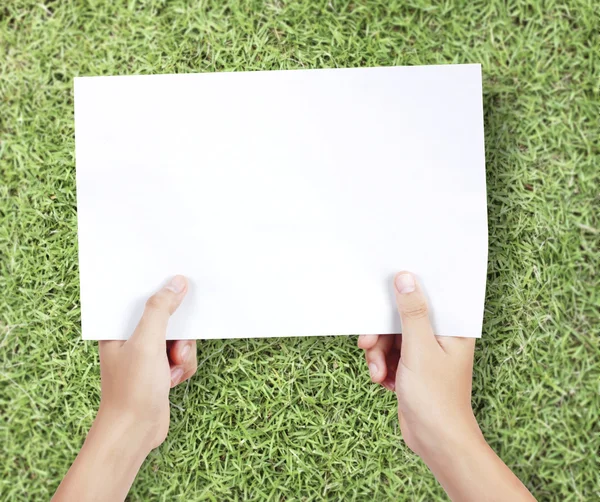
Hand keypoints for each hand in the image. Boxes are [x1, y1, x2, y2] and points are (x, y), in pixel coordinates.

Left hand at [54, 275, 197, 501]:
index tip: (182, 285)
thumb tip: (176, 283)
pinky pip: (183, 356)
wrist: (135, 433)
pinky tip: (171, 381)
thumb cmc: (131, 390)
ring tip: (171, 370)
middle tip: (175, 347)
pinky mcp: (159, 368)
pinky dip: (183, 367)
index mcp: (118, 326)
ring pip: (180, 337)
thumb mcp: (147, 343)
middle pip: (168, 317)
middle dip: (178, 335)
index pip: (142, 296)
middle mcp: (131, 337)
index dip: (163, 291)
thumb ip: (160, 310)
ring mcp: (146, 354)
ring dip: (183, 354)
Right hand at [359, 272, 535, 500]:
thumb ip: (412, 313)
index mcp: (452, 328)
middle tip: (368, 344)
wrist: (436, 442)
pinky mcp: (412, 367)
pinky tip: (384, 381)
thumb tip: (405, 279)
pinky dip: (381, 366)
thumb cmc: (437, 399)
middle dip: (381, 334)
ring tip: (378, 374)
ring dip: (378, 354)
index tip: (383, 294)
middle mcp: (439, 337)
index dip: (404, 293)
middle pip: (401, 318)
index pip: (427, 297)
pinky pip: (388, 354)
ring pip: (390, 338)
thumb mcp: (419, 349)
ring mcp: (425, 353)